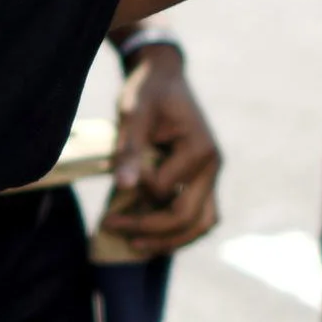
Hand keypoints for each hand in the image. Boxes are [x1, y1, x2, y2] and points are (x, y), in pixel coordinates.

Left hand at [100, 49, 223, 258]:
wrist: (163, 75)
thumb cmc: (147, 91)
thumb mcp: (133, 113)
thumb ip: (130, 150)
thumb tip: (123, 187)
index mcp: (199, 149)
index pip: (164, 189)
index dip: (136, 188)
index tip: (114, 177)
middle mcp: (212, 166)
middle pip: (189, 217)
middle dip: (149, 230)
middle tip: (110, 226)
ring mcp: (210, 175)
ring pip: (202, 223)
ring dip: (170, 240)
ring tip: (135, 247)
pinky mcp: (201, 179)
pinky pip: (197, 215)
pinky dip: (176, 230)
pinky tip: (147, 235)